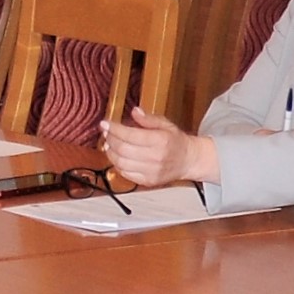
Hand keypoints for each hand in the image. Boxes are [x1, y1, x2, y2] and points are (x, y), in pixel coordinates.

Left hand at [98, 107, 217, 188]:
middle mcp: (156, 157)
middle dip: (110, 139)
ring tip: (109, 144)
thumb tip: (135, 112)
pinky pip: (125, 174)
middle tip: (106, 133)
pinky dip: (117, 164)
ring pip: (121, 163)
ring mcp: (151, 171)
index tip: (105, 124)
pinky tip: (117, 156)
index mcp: (160, 141)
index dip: (114, 129)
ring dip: (110, 152)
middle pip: (123, 149)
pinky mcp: (148, 181)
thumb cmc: (176, 142)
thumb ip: (148, 118)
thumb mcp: (166, 124)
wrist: (188, 161)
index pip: (130, 135)